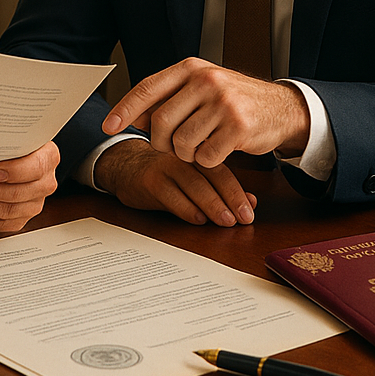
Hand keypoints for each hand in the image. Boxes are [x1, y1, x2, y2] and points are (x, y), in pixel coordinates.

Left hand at [0, 141, 58, 232]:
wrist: (14, 155)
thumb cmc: (10, 142)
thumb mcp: (12, 133)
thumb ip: (2, 136)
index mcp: (49, 157)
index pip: (35, 168)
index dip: (13, 171)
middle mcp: (45, 183)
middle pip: (15, 193)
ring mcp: (34, 204)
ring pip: (5, 211)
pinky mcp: (20, 219)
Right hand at [94, 138, 255, 225]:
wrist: (123, 165)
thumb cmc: (163, 172)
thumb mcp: (192, 175)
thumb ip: (220, 187)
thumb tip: (251, 202)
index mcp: (196, 154)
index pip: (221, 171)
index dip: (237, 192)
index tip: (249, 212)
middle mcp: (183, 157)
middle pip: (211, 176)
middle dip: (229, 199)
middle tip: (242, 219)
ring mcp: (165, 167)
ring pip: (193, 185)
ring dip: (212, 205)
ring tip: (225, 221)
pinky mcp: (149, 180)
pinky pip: (170, 195)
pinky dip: (186, 208)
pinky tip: (197, 219)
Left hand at [102, 58, 309, 166]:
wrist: (280, 108)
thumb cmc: (233, 100)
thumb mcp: (199, 90)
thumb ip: (166, 100)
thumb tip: (131, 116)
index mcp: (191, 68)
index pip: (147, 89)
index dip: (124, 109)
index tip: (108, 126)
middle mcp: (206, 80)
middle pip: (160, 122)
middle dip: (161, 142)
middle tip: (173, 146)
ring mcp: (223, 103)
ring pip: (181, 143)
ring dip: (185, 154)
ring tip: (199, 146)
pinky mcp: (238, 127)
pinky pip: (205, 156)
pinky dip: (206, 160)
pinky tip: (217, 150)